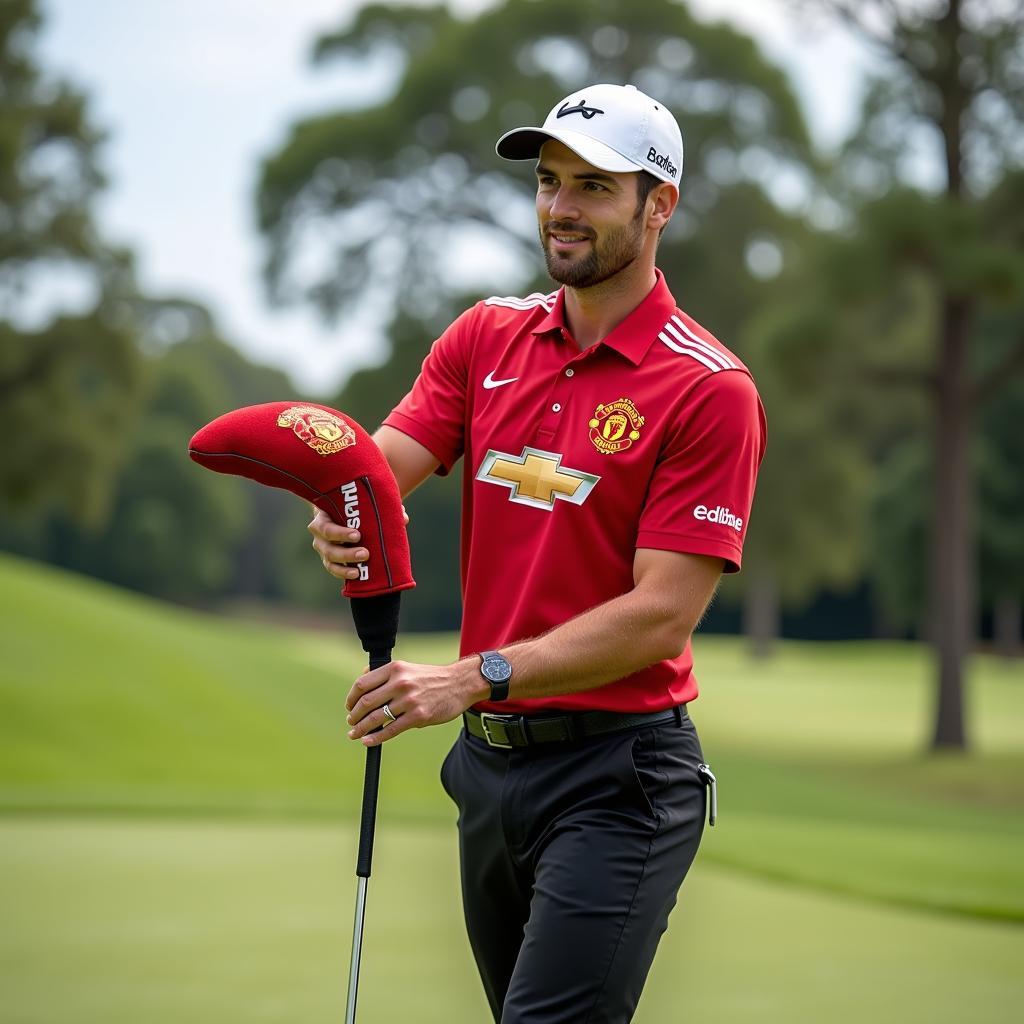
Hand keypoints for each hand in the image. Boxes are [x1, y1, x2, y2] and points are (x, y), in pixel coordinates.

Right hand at [308, 505, 408, 579]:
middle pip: (328, 548)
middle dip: (346, 553)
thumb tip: (403, 517)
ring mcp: (324, 550)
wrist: (345, 513)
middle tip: (365, 553)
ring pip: (330, 561)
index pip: (326, 527)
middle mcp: (320, 536)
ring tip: (359, 570)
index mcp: (323, 518)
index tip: (358, 535)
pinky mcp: (331, 561)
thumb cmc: (353, 506)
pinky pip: (334, 570)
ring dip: (346, 566)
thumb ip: (380, 508)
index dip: (341, 533)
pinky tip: (356, 575)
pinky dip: (344, 573)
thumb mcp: (361, 504)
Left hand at [346, 659, 486, 745]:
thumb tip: (363, 678)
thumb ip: (387, 673)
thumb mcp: (408, 667)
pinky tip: (368, 741)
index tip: (349, 706)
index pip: (363, 684)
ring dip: (361, 728)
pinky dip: (376, 738)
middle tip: (351, 722)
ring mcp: (409, 700)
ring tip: (355, 733)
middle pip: (366, 702)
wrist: (460, 684)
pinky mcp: (418, 716)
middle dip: (354, 715)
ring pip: (376, 718)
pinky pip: (391, 729)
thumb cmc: (433, 678)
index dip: (351, 698)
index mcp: (396, 669)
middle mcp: (400, 683)